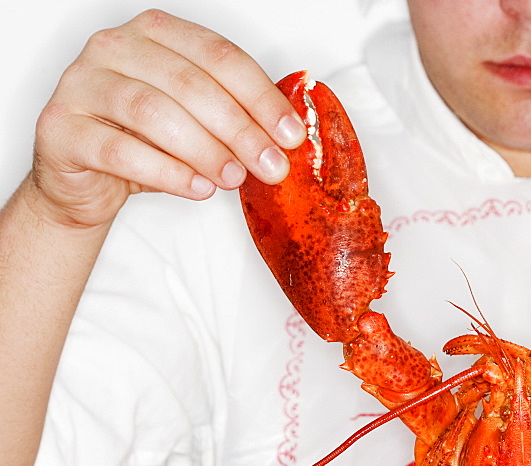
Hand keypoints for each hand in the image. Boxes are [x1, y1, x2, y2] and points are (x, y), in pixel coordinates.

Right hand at [30, 9, 305, 228]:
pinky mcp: (62, 128)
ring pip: (153, 112)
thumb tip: (284, 141)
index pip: (218, 55)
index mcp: (155, 34)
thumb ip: (233, 122)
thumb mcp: (195, 126)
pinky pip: (119, 150)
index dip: (261, 97)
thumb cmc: (144, 145)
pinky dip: (167, 172)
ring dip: (204, 150)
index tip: (291, 135)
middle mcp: (115, 48)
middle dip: (240, 129)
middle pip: (190, 83)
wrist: (85, 181)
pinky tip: (197, 188)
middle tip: (270, 166)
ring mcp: (82, 84)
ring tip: (234, 178)